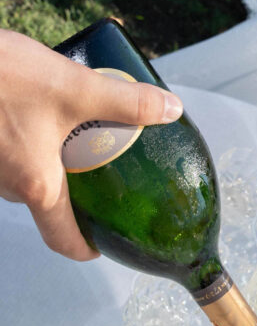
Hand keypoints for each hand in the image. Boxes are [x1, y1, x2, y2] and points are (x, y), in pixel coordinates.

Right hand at [0, 30, 182, 260]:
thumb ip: (127, 103)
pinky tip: (45, 115)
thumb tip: (170, 110)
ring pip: (29, 176)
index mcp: (36, 185)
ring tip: (82, 132)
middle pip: (51, 203)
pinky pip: (11, 157)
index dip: (87, 248)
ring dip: (55, 161)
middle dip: (80, 189)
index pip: (63, 239)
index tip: (104, 244)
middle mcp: (9, 186)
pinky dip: (32, 146)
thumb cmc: (2, 77)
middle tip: (106, 164)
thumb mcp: (76, 88)